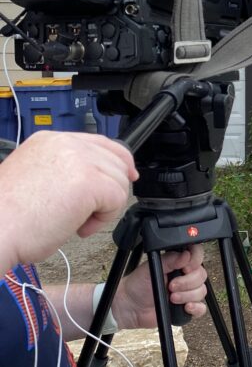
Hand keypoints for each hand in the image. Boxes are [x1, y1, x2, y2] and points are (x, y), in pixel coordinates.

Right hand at [0, 132, 137, 270]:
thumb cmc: (8, 217)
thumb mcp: (36, 177)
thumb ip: (65, 170)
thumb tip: (95, 179)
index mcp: (50, 140)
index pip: (101, 143)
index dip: (118, 162)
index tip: (125, 177)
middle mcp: (65, 143)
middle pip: (116, 160)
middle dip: (110, 190)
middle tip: (87, 212)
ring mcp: (78, 159)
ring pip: (119, 181)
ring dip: (104, 207)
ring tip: (74, 221)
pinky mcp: (89, 181)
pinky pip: (117, 199)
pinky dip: (103, 219)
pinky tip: (80, 226)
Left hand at [112, 245, 207, 329]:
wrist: (130, 307)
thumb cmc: (137, 285)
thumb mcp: (152, 267)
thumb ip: (170, 260)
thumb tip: (186, 255)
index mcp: (178, 263)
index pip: (197, 256)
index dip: (195, 262)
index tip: (184, 269)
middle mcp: (185, 276)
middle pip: (201, 276)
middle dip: (187, 283)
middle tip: (171, 286)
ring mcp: (187, 292)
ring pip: (201, 291)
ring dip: (187, 296)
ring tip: (171, 298)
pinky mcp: (186, 308)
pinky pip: (201, 308)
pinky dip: (196, 308)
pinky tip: (185, 307)